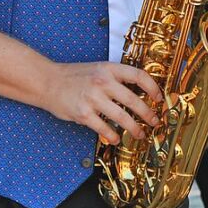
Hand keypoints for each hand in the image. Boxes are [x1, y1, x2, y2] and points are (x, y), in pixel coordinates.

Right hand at [43, 61, 164, 144]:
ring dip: (134, 128)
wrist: (48, 81)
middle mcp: (103, 82)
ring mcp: (92, 98)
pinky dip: (112, 135)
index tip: (159, 98)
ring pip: (121, 116)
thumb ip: (116, 78)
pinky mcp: (83, 113)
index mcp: (109, 68)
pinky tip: (116, 139)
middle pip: (133, 100)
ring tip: (140, 134)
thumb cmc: (75, 76)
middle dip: (147, 113)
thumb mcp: (98, 69)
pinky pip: (103, 128)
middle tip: (155, 122)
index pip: (138, 76)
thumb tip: (139, 92)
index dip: (152, 88)